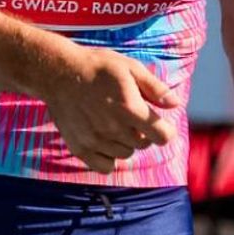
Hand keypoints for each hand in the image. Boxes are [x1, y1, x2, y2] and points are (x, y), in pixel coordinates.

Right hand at [39, 45, 180, 174]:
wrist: (58, 72)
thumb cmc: (97, 67)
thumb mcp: (130, 68)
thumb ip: (155, 88)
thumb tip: (175, 104)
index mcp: (130, 109)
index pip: (163, 136)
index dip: (165, 130)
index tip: (159, 123)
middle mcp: (114, 129)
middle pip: (143, 144)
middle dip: (142, 132)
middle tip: (129, 114)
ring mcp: (96, 141)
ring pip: (126, 154)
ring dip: (125, 143)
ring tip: (113, 123)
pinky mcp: (80, 148)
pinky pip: (105, 167)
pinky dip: (109, 157)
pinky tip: (104, 140)